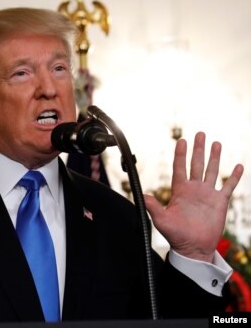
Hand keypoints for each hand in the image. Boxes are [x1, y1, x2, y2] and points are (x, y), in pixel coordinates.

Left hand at [144, 132, 243, 262]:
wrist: (193, 247)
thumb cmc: (176, 235)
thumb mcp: (161, 220)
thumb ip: (153, 206)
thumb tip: (144, 195)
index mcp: (179, 190)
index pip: (180, 167)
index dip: (180, 154)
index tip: (181, 140)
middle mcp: (194, 189)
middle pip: (196, 164)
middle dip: (198, 149)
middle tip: (200, 133)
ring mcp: (207, 194)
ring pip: (212, 171)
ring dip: (214, 157)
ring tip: (216, 143)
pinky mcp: (220, 202)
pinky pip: (228, 186)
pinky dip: (234, 176)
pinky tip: (238, 166)